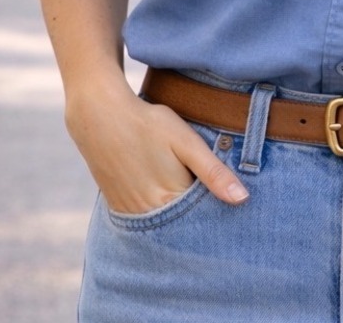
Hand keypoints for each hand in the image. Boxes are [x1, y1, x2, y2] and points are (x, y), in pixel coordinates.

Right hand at [64, 77, 249, 213]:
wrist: (100, 116)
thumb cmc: (148, 124)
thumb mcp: (187, 142)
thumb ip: (214, 172)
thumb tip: (242, 199)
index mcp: (171, 200)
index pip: (204, 220)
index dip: (218, 210)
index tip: (231, 202)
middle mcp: (149, 215)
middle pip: (183, 226)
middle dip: (199, 216)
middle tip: (209, 193)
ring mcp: (131, 213)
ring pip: (164, 224)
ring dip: (178, 215)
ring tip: (185, 189)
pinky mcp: (118, 206)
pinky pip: (145, 219)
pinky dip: (158, 212)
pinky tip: (164, 192)